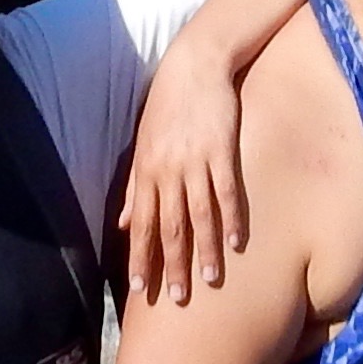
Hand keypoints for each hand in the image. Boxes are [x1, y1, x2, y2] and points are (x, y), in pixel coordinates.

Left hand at [119, 48, 248, 304]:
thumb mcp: (144, 145)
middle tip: (178, 298)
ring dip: (205, 250)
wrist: (195, 65)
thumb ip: (135, 187)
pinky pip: (227, 192)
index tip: (140, 289)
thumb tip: (125, 223)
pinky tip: (237, 243)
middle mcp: (168, 170)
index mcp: (147, 171)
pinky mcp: (222, 150)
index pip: (142, 224)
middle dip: (172, 265)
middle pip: (170, 226)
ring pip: (199, 215)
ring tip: (211, 281)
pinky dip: (232, 219)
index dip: (141, 257)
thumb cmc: (167, 106)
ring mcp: (196, 161)